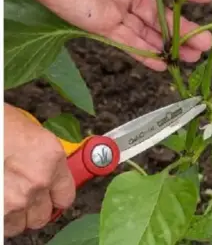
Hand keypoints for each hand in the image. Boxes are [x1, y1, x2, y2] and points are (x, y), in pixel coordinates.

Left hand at [4, 0, 211, 70]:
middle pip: (161, 11)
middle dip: (186, 25)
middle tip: (209, 38)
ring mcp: (114, 7)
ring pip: (149, 29)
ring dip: (172, 42)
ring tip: (196, 54)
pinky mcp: (100, 25)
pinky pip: (127, 42)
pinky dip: (145, 53)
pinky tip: (164, 63)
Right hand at [4, 104, 74, 236]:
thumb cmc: (1, 125)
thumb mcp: (31, 134)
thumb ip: (43, 157)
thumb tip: (43, 169)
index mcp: (51, 158)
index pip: (65, 196)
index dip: (54, 198)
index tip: (48, 198)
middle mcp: (38, 181)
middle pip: (43, 215)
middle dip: (33, 210)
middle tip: (23, 199)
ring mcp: (15, 198)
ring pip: (20, 224)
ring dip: (14, 217)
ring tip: (7, 200)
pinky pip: (2, 226)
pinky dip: (1, 219)